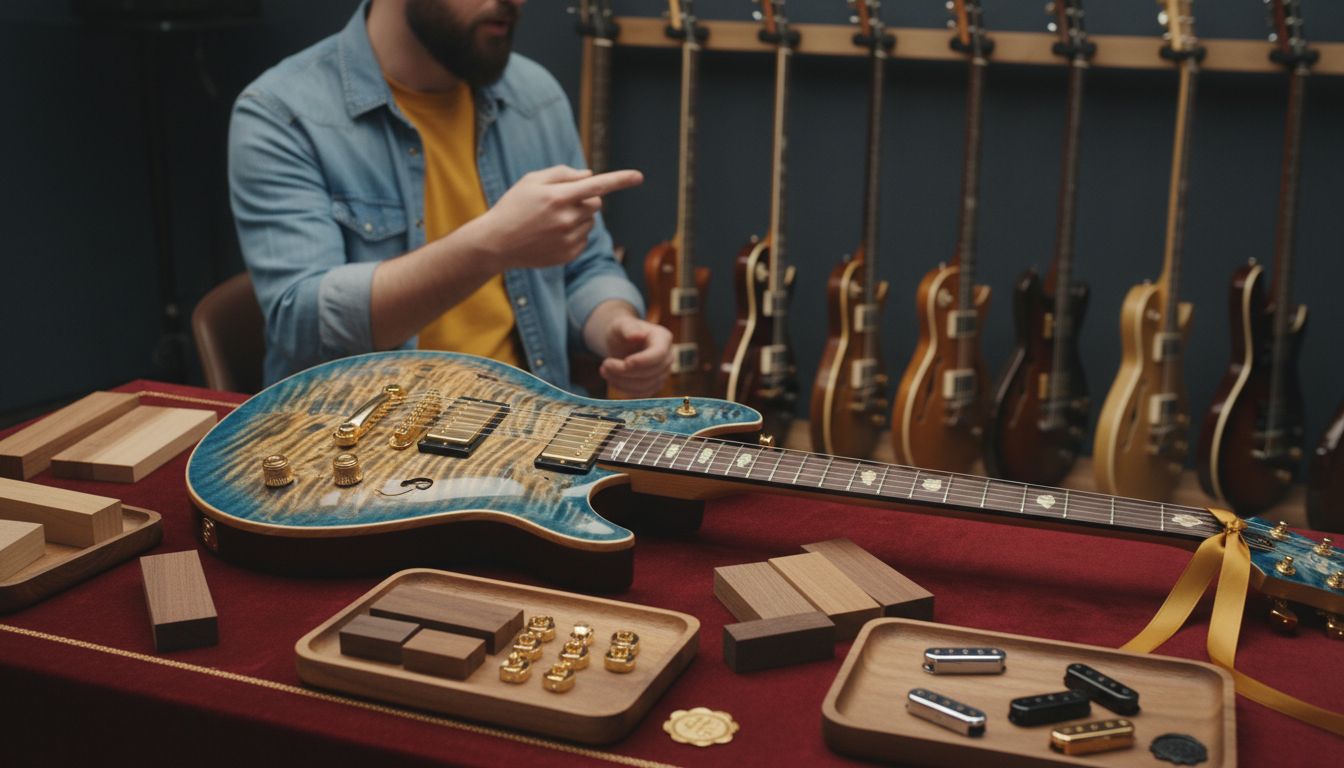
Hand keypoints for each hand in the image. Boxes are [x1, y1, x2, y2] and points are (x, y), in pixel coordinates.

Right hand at [464, 165, 642, 270]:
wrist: (496, 243)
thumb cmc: (513, 206)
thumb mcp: (531, 181)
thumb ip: (562, 174)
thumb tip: (590, 176)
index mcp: (558, 197)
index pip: (597, 185)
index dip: (620, 180)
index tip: (639, 176)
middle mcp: (566, 219)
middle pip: (596, 203)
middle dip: (585, 200)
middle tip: (561, 203)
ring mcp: (568, 239)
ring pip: (590, 222)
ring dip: (578, 217)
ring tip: (551, 221)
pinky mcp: (568, 255)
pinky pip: (584, 239)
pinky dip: (575, 234)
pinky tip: (552, 235)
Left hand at [596, 315, 672, 397]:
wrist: (622, 342)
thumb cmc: (623, 331)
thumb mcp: (621, 325)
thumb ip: (629, 328)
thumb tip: (637, 335)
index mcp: (663, 338)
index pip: (658, 354)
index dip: (643, 361)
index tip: (625, 362)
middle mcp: (667, 357)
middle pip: (651, 372)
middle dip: (625, 371)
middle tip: (605, 364)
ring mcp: (663, 373)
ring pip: (645, 386)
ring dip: (621, 381)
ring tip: (604, 370)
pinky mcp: (654, 385)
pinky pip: (641, 394)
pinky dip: (623, 388)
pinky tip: (611, 378)